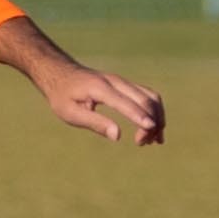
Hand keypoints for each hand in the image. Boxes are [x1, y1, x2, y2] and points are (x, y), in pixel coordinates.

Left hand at [39, 61, 165, 145]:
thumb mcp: (70, 113)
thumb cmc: (63, 96)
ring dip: (157, 117)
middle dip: (151, 122)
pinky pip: (147, 96)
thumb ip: (94, 123)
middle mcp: (116, 82)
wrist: (61, 73)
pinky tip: (152, 128)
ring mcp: (123, 82)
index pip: (125, 102)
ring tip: (153, 140)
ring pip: (150, 97)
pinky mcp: (126, 85)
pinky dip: (154, 112)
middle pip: (144, 99)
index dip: (139, 116)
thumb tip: (117, 135)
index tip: (151, 130)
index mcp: (100, 88)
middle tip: (143, 143)